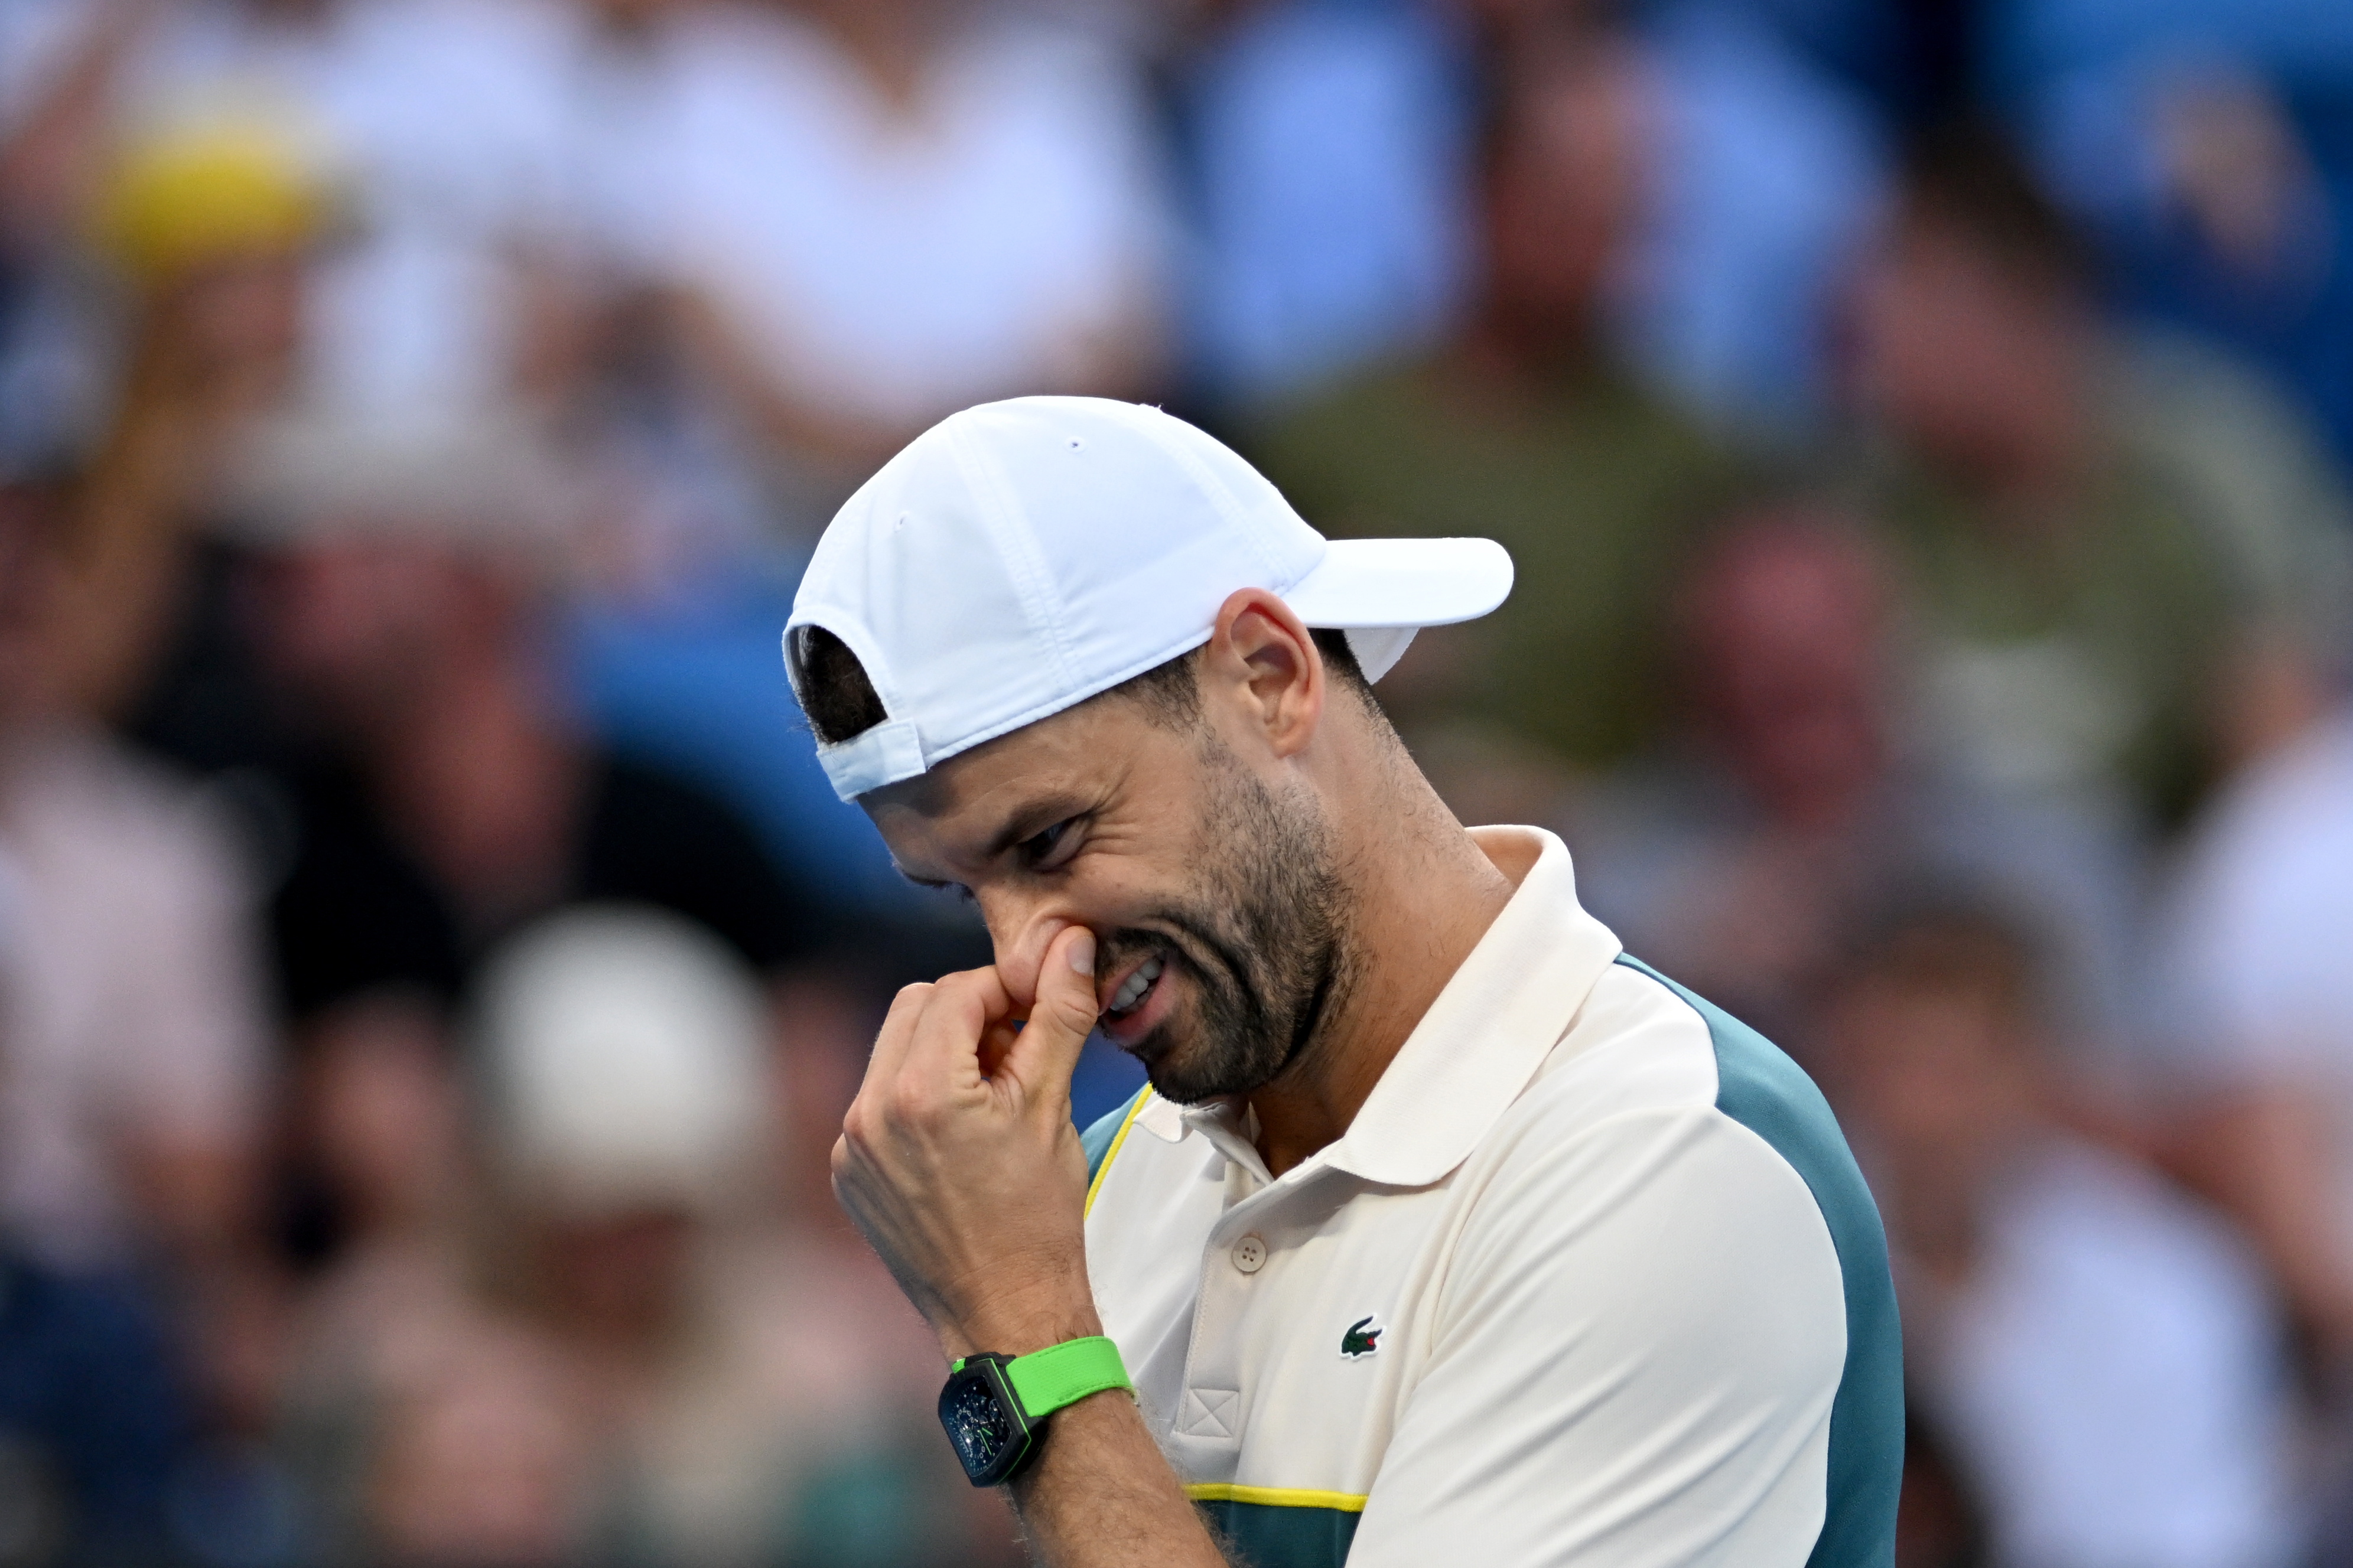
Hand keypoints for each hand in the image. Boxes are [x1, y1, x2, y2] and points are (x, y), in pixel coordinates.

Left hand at [832, 924, 1103, 1360]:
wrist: (1005, 1313)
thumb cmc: (1036, 1220)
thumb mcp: (1053, 1107)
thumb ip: (1058, 1015)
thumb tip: (1071, 944)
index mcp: (922, 1093)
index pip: (958, 990)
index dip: (1007, 989)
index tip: (1040, 1008)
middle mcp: (870, 1113)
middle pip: (916, 1006)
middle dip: (970, 1011)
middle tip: (1018, 1048)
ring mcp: (852, 1146)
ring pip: (893, 1050)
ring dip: (942, 1050)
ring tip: (992, 1094)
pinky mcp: (848, 1172)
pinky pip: (877, 1100)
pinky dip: (917, 1094)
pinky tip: (959, 1133)